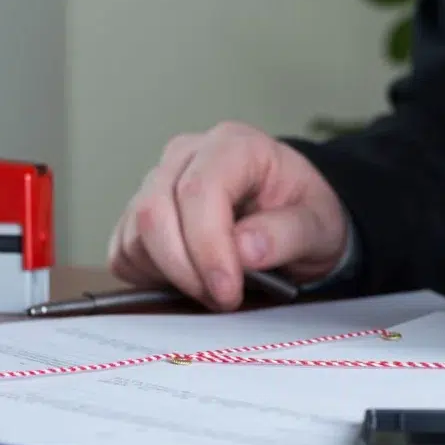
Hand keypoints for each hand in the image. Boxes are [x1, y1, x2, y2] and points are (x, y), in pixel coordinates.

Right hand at [107, 121, 348, 310]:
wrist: (292, 212)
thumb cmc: (303, 212)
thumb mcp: (319, 224)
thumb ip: (288, 234)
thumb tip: (244, 250)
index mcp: (234, 146)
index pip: (199, 190)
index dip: (208, 247)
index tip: (228, 290)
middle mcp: (187, 155)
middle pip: (154, 212)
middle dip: (185, 269)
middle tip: (222, 299)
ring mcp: (157, 182)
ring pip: (134, 235)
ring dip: (170, 276)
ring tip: (214, 289)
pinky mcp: (139, 213)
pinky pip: (124, 252)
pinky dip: (150, 277)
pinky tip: (189, 280)